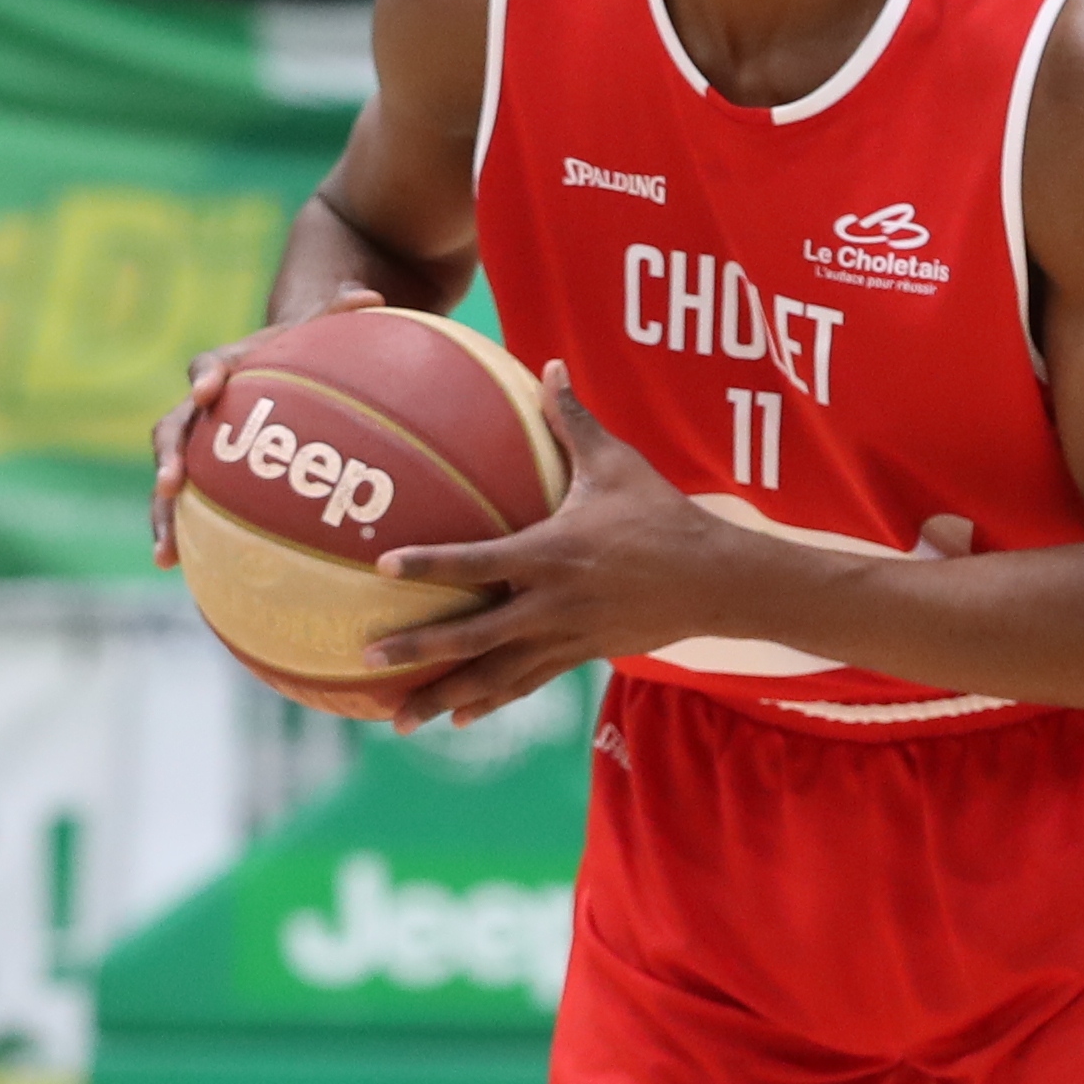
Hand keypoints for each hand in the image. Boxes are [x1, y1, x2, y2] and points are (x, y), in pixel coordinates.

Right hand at [151, 285, 383, 563]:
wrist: (273, 372)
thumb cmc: (300, 352)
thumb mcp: (319, 332)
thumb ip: (338, 316)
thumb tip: (372, 295)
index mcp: (225, 369)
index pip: (207, 367)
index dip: (205, 378)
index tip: (207, 392)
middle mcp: (200, 409)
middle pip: (172, 429)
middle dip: (169, 457)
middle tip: (172, 486)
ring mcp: (195, 447)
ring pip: (167, 478)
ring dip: (161, 514)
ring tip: (164, 553)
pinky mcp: (199, 479)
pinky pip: (184, 509)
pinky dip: (178, 535)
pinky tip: (175, 568)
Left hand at [364, 367, 769, 724]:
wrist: (716, 581)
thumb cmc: (664, 516)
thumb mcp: (618, 463)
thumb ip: (573, 419)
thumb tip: (549, 364)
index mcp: (552, 553)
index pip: (478, 560)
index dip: (430, 564)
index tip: (384, 568)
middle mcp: (551, 603)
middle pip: (473, 635)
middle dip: (419, 648)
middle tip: (368, 658)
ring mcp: (564, 636)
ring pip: (494, 676)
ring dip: (444, 696)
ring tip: (397, 720)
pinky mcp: (578, 656)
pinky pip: (524, 683)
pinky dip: (489, 701)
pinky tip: (458, 717)